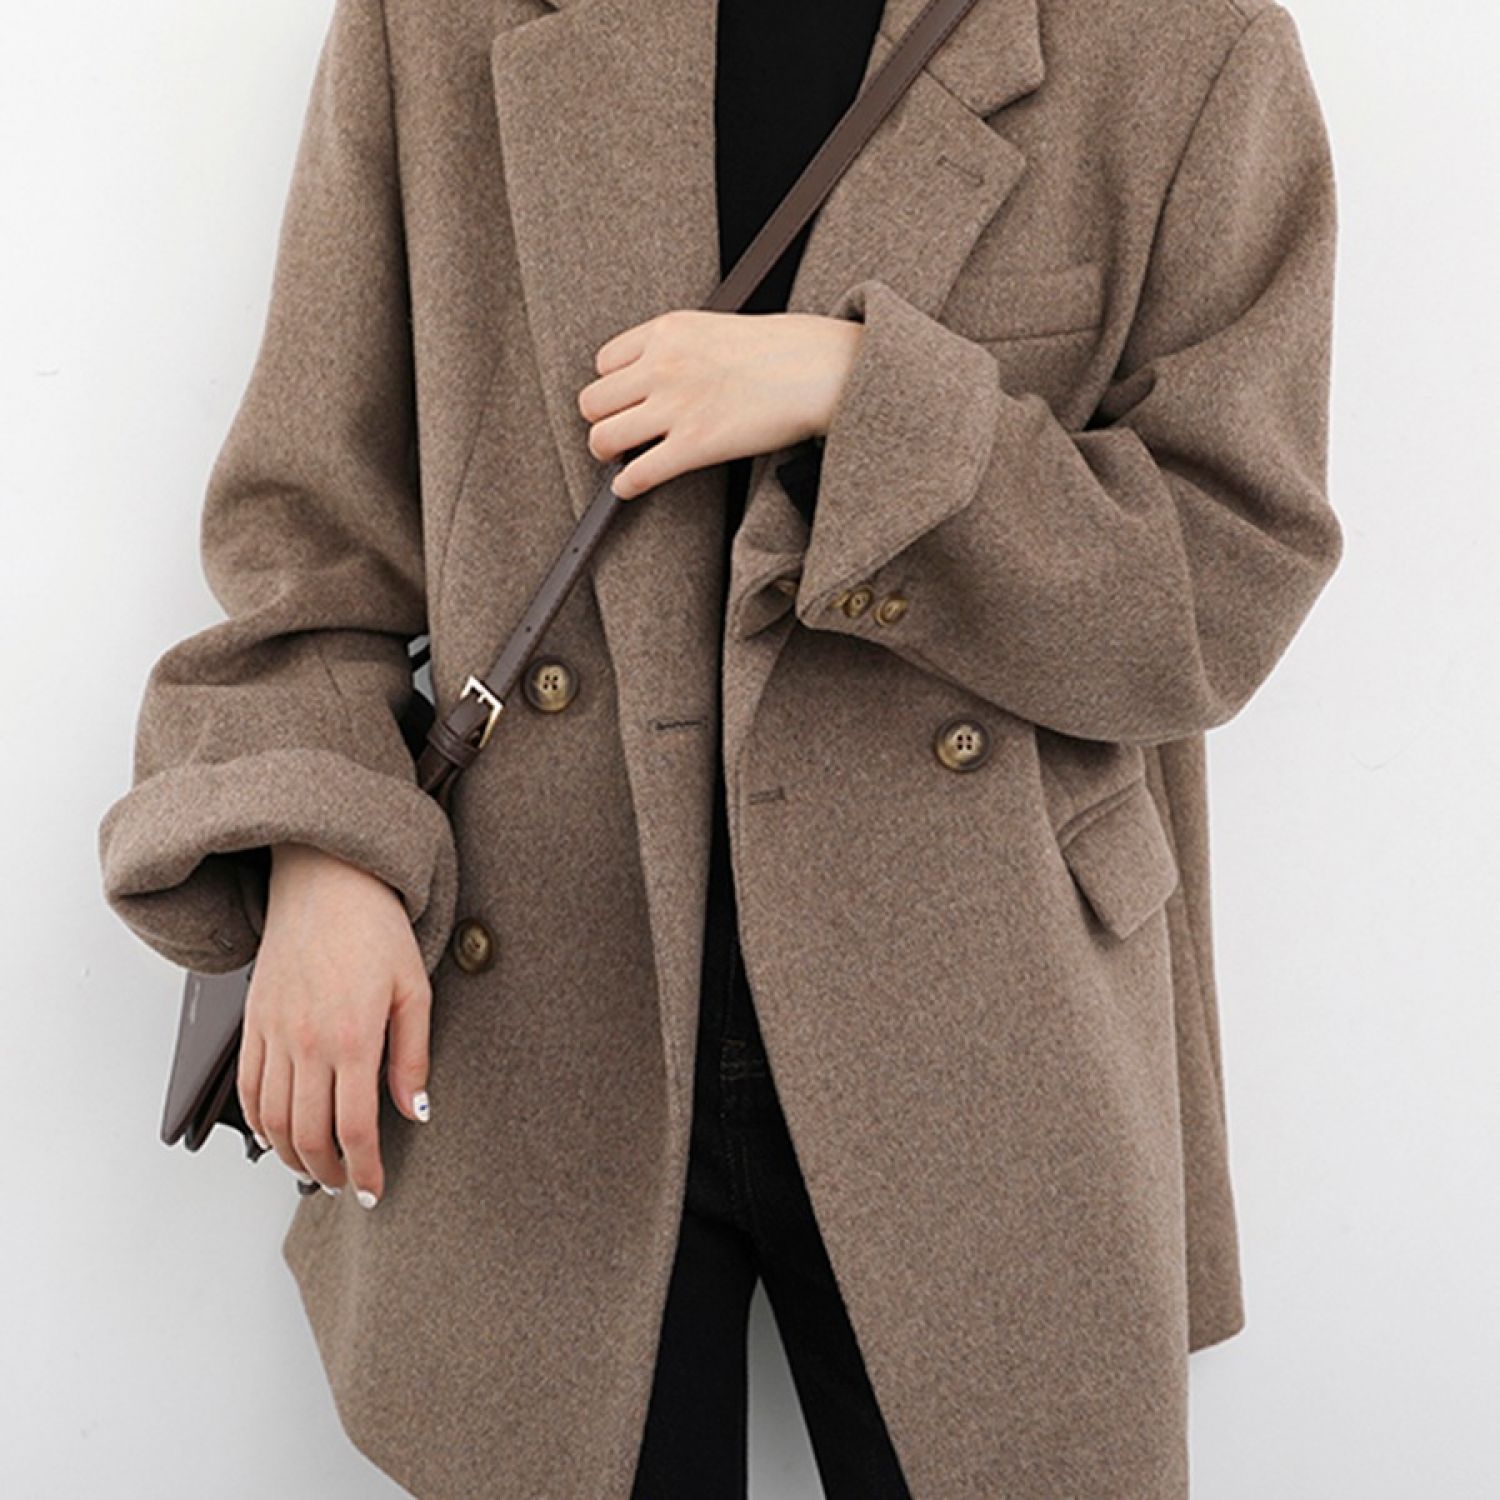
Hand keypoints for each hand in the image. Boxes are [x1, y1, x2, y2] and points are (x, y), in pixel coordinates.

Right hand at [237, 842, 432, 1204]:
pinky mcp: (253, 1024)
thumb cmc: (375, 929)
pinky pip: (248, 1091)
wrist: (325, 883)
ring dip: (293, 1158)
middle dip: (330, 1174)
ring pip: (272, 1122)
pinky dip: (261, 1125)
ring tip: (318, 1169)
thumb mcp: (415, 989)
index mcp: (351, 1036)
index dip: (365, 1171)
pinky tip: (281, 1135)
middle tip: (350, 1185)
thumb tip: (416, 1111)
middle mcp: (306, 1042)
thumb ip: (412, 1057)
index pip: (354, 1129)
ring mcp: (273, 1034)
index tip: (375, 1191)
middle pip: (307, 1136)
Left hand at [578, 308, 862, 499]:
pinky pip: (637, 473)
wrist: (821, 368)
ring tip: (621, 458)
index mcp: (666, 331)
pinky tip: (628, 486)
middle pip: (593, 402)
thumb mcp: (715, 327)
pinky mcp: (696, 445)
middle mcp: (663, 365)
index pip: (604, 363)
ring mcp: (677, 406)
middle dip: (603, 420)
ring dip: (607, 453)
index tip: (627, 400)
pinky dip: (626, 485)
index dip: (614, 386)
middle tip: (619, 432)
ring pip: (602, 438)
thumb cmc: (781, 349)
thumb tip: (650, 381)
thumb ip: (676, 348)